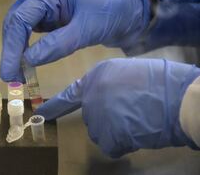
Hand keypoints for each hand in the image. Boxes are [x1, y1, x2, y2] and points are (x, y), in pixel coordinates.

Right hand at [0, 0, 150, 81]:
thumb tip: (28, 60)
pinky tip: (25, 63)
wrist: (124, 8)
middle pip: (14, 22)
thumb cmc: (109, 13)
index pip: (20, 19)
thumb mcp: (85, 30)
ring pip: (18, 27)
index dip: (12, 48)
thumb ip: (56, 44)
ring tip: (17, 74)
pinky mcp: (44, 14)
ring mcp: (41, 3)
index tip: (9, 73)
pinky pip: (28, 31)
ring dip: (15, 51)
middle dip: (11, 51)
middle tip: (11, 78)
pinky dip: (24, 48)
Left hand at [35, 58, 199, 157]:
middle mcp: (91, 96)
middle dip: (108, 117)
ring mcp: (97, 117)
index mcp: (95, 77)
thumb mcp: (128, 72)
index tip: (41, 115)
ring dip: (116, 131)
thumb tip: (106, 97)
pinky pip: (111, 146)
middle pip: (91, 116)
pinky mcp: (108, 136)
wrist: (178, 98)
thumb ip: (109, 84)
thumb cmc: (159, 81)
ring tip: (136, 120)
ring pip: (101, 132)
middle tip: (130, 111)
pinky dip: (124, 143)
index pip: (69, 96)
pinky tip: (137, 132)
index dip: (54, 107)